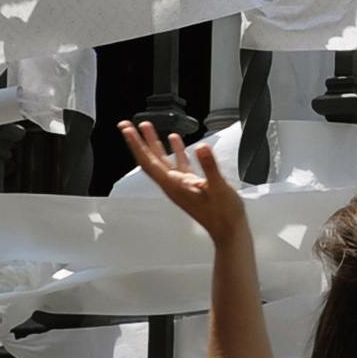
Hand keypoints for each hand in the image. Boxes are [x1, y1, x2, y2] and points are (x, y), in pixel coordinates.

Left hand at [121, 121, 251, 245]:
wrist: (229, 231)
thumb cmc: (224, 214)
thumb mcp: (219, 188)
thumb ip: (209, 167)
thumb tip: (201, 148)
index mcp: (175, 186)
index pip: (150, 162)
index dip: (137, 145)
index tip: (128, 131)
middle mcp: (174, 185)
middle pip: (150, 160)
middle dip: (138, 141)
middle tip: (127, 126)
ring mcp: (181, 184)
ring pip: (162, 160)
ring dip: (154, 143)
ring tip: (147, 128)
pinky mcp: (191, 184)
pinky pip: (178, 163)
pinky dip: (175, 150)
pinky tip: (175, 140)